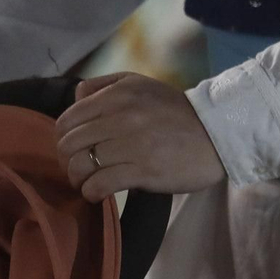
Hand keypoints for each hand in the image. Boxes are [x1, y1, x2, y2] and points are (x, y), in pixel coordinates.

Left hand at [54, 72, 226, 201]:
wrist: (217, 134)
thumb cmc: (174, 111)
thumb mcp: (140, 85)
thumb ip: (104, 86)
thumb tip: (75, 97)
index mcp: (117, 95)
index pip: (67, 120)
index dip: (62, 139)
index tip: (73, 149)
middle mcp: (121, 116)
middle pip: (69, 145)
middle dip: (67, 160)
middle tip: (79, 168)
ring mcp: (132, 145)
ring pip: (80, 166)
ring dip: (78, 179)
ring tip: (88, 182)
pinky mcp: (143, 171)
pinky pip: (100, 185)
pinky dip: (92, 192)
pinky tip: (98, 193)